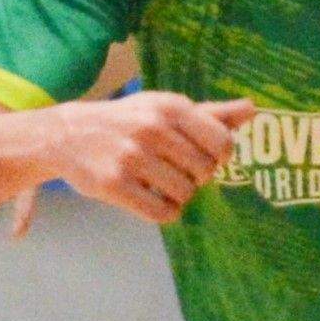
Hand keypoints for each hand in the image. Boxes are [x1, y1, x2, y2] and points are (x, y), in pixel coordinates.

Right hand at [44, 90, 255, 225]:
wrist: (67, 134)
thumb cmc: (126, 120)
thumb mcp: (164, 107)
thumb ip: (210, 112)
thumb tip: (252, 109)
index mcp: (170, 108)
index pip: (222, 143)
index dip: (218, 158)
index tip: (202, 157)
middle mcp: (152, 129)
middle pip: (204, 173)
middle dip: (195, 177)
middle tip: (174, 170)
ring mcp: (132, 158)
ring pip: (185, 195)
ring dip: (178, 196)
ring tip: (160, 184)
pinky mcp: (115, 185)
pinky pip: (162, 213)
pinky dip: (165, 212)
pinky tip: (153, 199)